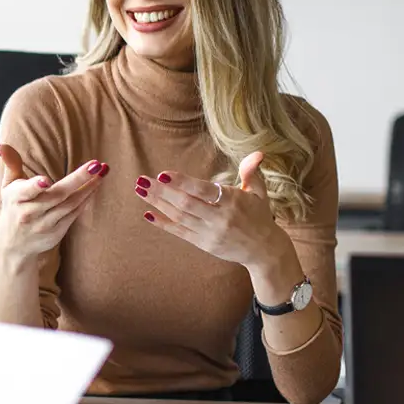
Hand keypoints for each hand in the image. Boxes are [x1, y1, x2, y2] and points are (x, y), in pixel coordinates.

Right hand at [0, 143, 106, 264]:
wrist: (13, 245)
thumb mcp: (7, 187)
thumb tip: (3, 146)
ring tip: (102, 171)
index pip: (25, 192)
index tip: (46, 180)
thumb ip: (11, 164)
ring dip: (88, 188)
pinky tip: (95, 186)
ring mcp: (44, 225)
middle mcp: (29, 213)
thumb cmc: (13, 208)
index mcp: (15, 199)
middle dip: (77, 179)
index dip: (35, 186)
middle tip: (95, 165)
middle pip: (56, 195)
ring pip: (70, 204)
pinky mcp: (56, 233)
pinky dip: (85, 200)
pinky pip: (74, 213)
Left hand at [134, 151, 288, 269]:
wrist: (264, 250)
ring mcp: (210, 233)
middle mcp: (220, 218)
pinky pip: (179, 232)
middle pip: (186, 204)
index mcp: (232, 201)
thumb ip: (252, 172)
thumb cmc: (259, 215)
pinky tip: (148, 213)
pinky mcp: (203, 244)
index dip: (182, 182)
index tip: (163, 174)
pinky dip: (163, 223)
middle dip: (162, 192)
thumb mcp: (259, 192)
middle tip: (142, 180)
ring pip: (179, 217)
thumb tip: (257, 153)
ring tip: (140, 190)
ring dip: (157, 203)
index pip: (203, 191)